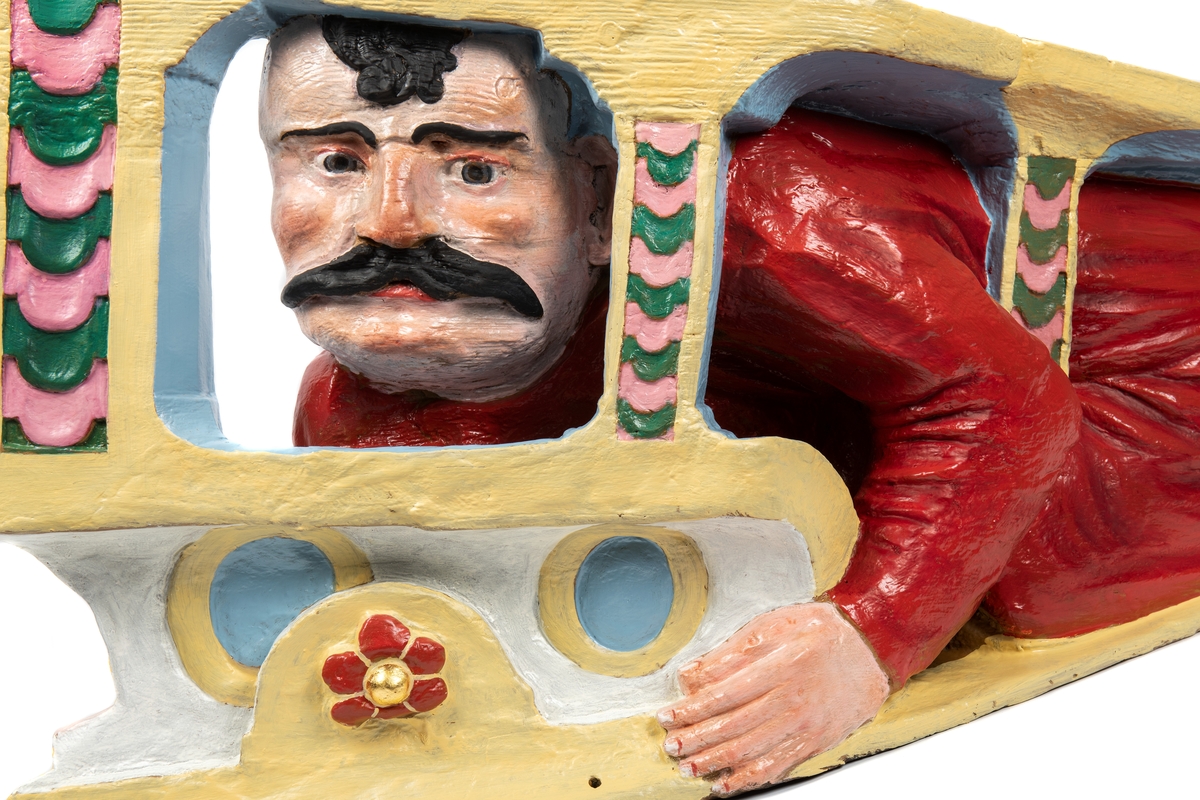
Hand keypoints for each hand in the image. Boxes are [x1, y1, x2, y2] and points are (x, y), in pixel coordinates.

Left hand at [657, 603, 889, 795]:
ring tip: (689, 768)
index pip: (722, 696)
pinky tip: (726, 784)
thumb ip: (731, 652)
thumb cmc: (821, 630)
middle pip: (732, 729)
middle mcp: (791, 701)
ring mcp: (804, 726)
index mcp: (778, 668)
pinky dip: (747, 780)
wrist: (871, 646)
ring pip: (750, 753)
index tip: (667, 716)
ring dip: (714, 764)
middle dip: (695, 741)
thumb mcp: (773, 625)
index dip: (690, 711)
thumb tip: (692, 674)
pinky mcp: (814, 742)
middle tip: (670, 746)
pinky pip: (776, 768)